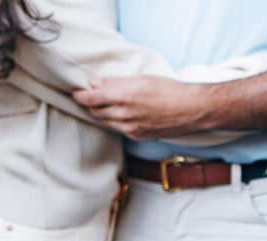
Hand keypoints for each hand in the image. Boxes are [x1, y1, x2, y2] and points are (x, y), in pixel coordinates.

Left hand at [74, 76, 208, 140]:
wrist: (191, 110)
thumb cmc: (168, 90)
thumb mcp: (140, 79)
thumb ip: (115, 82)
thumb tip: (95, 84)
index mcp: (122, 97)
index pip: (90, 99)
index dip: (79, 96)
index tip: (76, 92)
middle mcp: (123, 115)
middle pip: (96, 112)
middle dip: (90, 104)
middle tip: (90, 97)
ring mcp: (130, 129)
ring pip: (106, 122)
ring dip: (102, 114)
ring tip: (103, 105)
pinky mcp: (138, 136)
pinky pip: (119, 129)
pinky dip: (115, 122)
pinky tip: (120, 115)